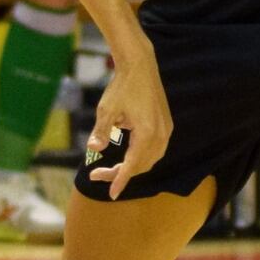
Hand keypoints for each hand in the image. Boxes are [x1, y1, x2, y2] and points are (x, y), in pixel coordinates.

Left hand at [85, 41, 171, 198]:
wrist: (140, 65)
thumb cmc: (121, 86)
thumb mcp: (106, 110)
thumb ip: (101, 131)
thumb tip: (93, 150)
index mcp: (147, 133)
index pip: (132, 165)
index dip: (121, 180)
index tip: (112, 194)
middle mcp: (160, 134)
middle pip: (142, 165)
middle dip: (121, 174)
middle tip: (97, 174)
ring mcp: (166, 129)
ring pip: (151, 159)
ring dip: (132, 166)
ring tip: (111, 168)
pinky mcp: (166, 124)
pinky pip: (156, 148)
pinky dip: (142, 156)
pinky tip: (128, 153)